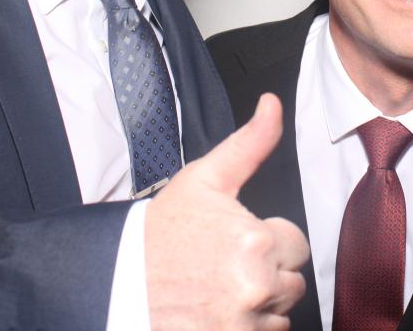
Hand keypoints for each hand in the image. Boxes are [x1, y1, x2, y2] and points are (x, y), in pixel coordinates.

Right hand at [145, 93, 309, 329]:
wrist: (117, 283)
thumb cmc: (160, 232)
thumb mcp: (204, 180)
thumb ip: (249, 143)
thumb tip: (272, 104)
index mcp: (256, 240)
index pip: (296, 244)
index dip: (268, 240)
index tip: (237, 241)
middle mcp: (256, 285)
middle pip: (292, 281)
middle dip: (267, 273)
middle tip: (223, 266)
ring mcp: (243, 323)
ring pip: (280, 313)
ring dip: (259, 304)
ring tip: (218, 290)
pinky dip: (247, 328)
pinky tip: (217, 313)